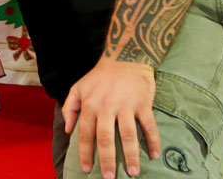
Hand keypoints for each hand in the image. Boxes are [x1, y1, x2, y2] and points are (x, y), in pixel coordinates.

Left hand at [62, 56, 160, 178]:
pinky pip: (149, 125)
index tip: (87, 169)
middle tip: (110, 177)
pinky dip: (153, 141)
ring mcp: (126, 105)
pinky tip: (154, 154)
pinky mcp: (143, 103)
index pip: (85, 134)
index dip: (85, 153)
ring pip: (128, 135)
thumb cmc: (100, 76)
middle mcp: (106, 107)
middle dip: (107, 160)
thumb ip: (69, 108)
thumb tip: (68, 130)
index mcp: (90, 105)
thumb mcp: (78, 87)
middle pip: (106, 139)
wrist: (125, 56)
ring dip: (131, 155)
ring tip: (133, 171)